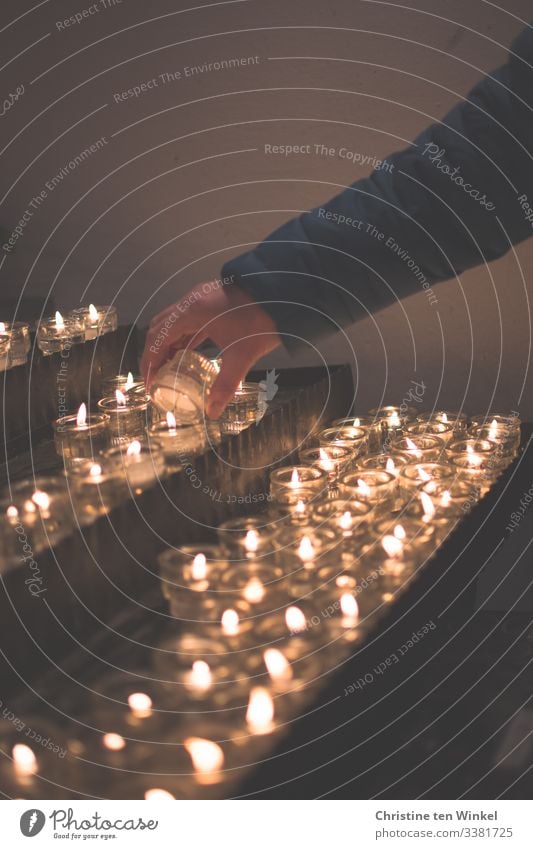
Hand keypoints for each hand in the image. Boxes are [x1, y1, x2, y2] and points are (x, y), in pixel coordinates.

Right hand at [141, 281, 280, 418]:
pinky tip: (187, 354)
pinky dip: (183, 337)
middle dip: (154, 353)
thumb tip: (213, 411)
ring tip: (168, 368)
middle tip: (155, 376)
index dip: (150, 361)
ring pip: (173, 323)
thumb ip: (225, 385)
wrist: (284, 295)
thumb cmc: (262, 320)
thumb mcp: (242, 356)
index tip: (150, 381)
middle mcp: (191, 302)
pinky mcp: (212, 301)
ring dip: (168, 344)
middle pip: (160, 328)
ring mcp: (201, 299)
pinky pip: (189, 320)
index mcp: (191, 311)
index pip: (158, 337)